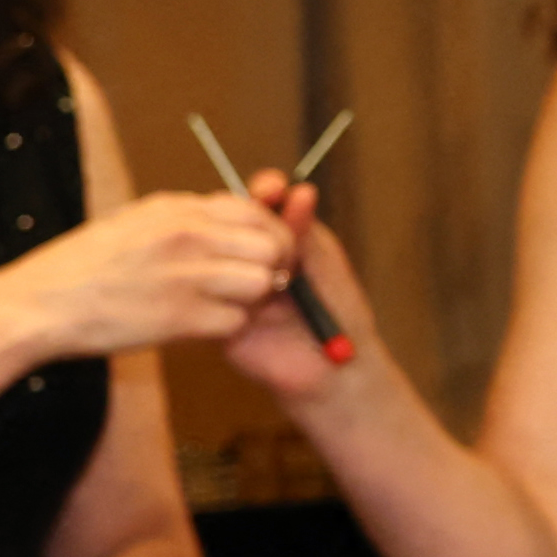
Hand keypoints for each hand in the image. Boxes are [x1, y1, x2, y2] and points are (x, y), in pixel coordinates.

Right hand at [0, 190, 289, 365]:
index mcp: (177, 208)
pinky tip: (201, 327)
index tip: (259, 254)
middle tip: (254, 285)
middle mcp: (188, 235)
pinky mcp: (180, 318)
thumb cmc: (82, 269)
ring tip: (224, 306)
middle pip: (272, 245)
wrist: (39, 305)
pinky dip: (226, 329)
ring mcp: (186, 275)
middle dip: (274, 267)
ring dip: (252, 301)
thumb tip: (226, 225)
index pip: (255, 210)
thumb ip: (183, 222)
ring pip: (263, 284)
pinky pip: (236, 322)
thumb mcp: (135, 225)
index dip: (267, 234)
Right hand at [217, 175, 381, 402]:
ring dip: (257, 273)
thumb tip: (301, 191)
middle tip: (291, 261)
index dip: (263, 192)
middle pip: (236, 224)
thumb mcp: (323, 263)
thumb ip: (304, 230)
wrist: (335, 368)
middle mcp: (248, 258)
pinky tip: (262, 317)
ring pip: (223, 260)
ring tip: (281, 294)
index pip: (257, 203)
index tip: (271, 188)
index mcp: (276, 237)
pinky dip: (242, 303)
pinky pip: (217, 300)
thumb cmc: (338, 309)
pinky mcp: (222, 320)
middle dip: (266, 236)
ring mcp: (232, 288)